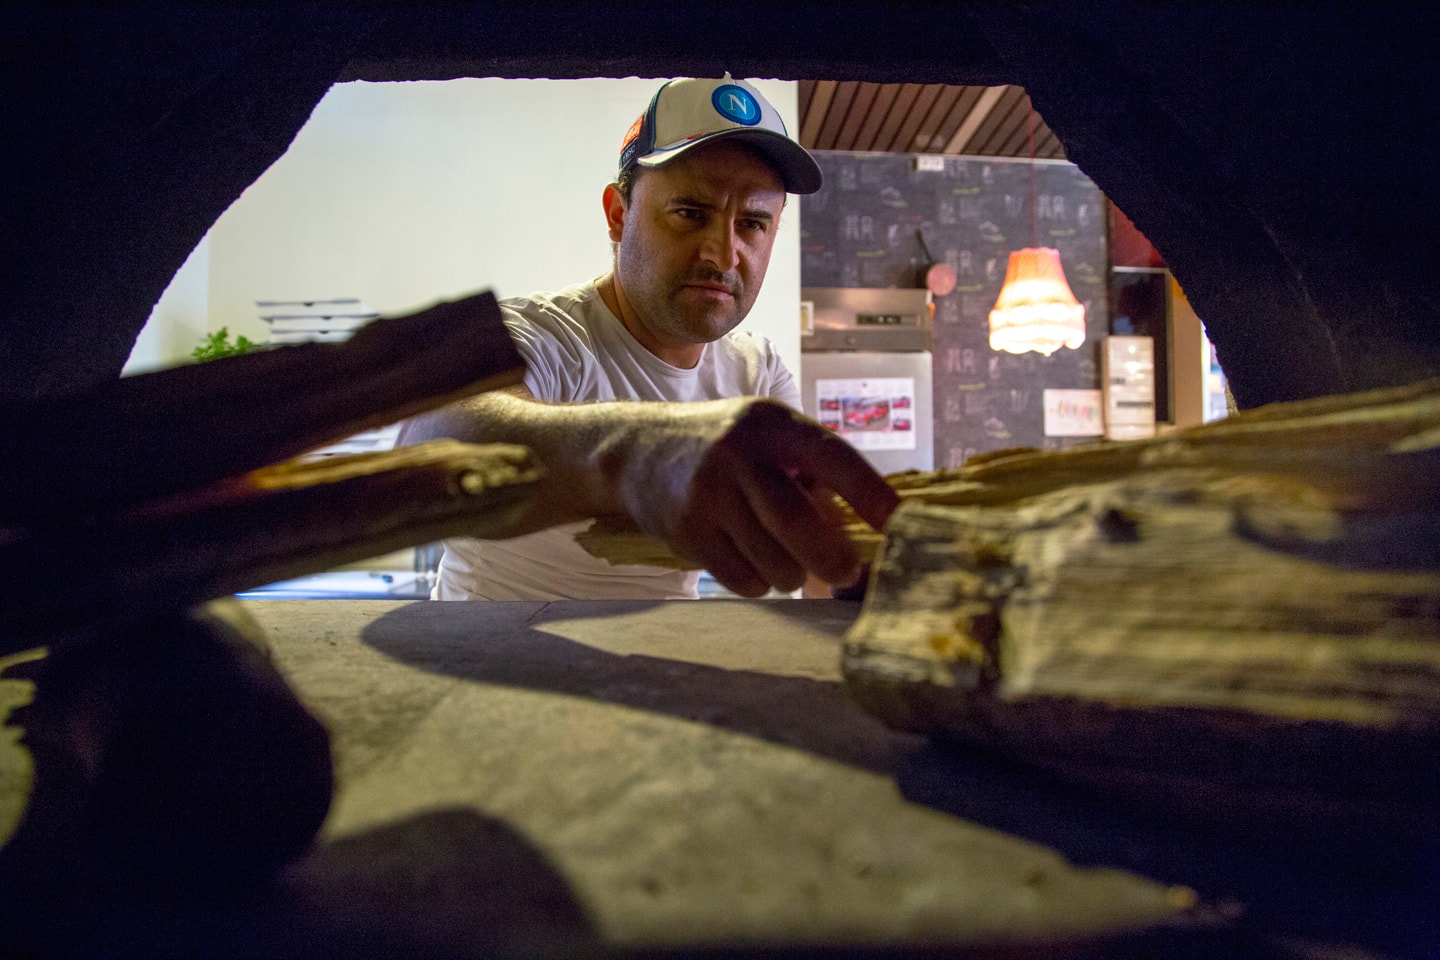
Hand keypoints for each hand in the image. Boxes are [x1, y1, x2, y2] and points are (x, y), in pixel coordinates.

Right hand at [603, 398, 898, 596]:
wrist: (636, 450)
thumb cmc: (724, 450)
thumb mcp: (766, 440)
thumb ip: (810, 476)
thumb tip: (860, 535)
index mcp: (773, 423)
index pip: (835, 459)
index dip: (872, 495)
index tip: (902, 524)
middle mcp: (739, 452)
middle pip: (799, 524)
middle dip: (833, 560)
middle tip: (846, 574)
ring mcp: (708, 492)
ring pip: (774, 562)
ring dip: (791, 575)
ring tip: (783, 561)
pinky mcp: (686, 529)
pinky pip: (742, 579)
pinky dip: (757, 583)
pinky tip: (750, 564)